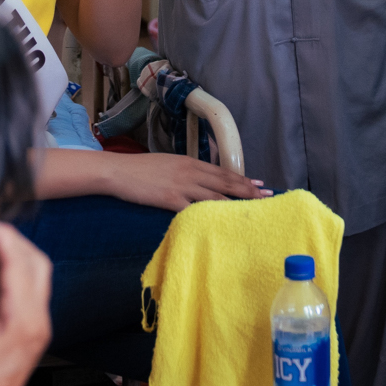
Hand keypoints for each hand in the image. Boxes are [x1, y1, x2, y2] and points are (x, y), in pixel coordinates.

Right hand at [0, 222, 51, 385]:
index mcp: (22, 322)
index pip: (20, 263)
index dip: (2, 237)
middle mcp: (36, 323)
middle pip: (36, 263)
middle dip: (10, 240)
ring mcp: (34, 328)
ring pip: (32, 275)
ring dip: (8, 255)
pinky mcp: (25, 333)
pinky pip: (22, 290)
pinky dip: (5, 272)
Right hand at [113, 153, 267, 210]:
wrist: (119, 171)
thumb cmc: (141, 169)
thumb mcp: (169, 164)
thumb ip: (186, 171)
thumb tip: (201, 180)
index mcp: (191, 162)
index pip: (223, 172)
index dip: (243, 179)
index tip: (260, 184)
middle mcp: (191, 172)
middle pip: (226, 183)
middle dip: (248, 190)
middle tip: (267, 195)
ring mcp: (182, 186)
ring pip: (216, 197)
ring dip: (236, 204)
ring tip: (253, 210)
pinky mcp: (171, 199)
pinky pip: (195, 210)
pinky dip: (210, 216)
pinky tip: (223, 223)